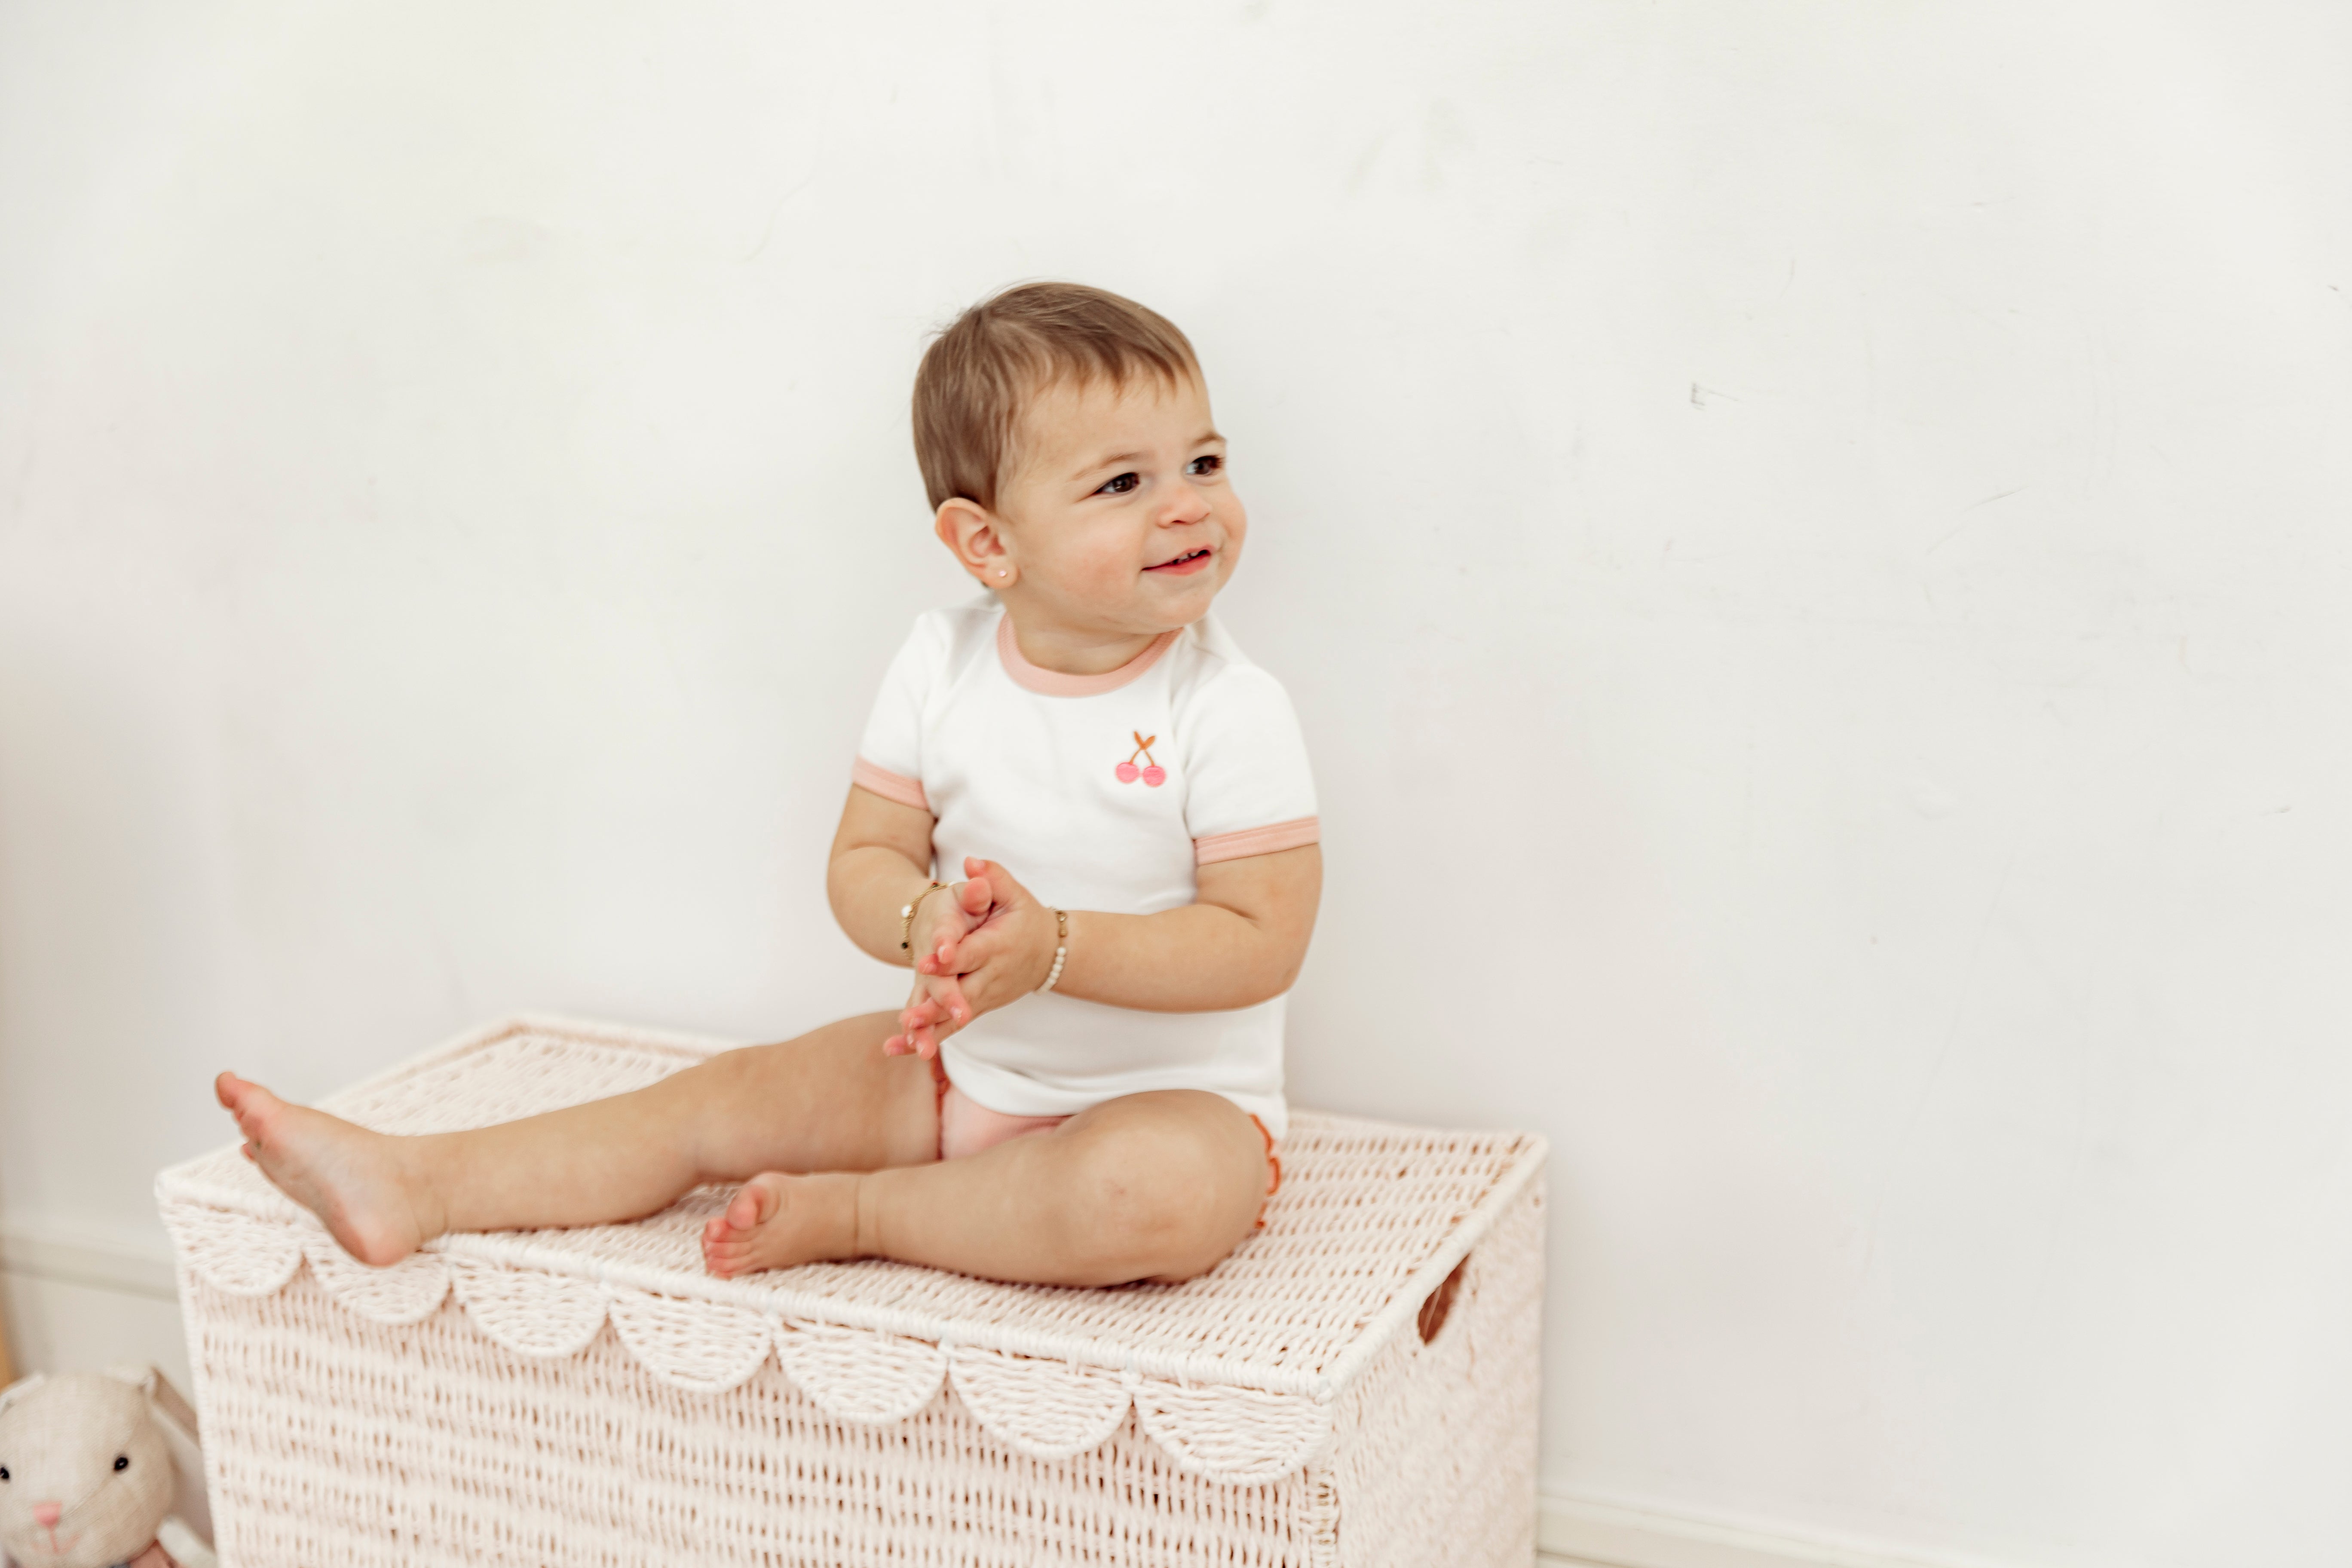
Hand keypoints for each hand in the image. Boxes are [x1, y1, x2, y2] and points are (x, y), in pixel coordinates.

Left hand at [881, 857, 1058, 1055]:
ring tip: (904, 1037)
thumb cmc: (1026, 918)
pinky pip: (951, 1028)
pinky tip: (899, 1049)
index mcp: (998, 946)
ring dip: (929, 1029)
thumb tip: (970, 861)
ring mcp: (984, 997)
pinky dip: (927, 1040)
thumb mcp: (1015, 894)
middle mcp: (991, 976)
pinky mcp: (976, 1009)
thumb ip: (993, 877)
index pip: (972, 953)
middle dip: (937, 1005)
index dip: (951, 957)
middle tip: (911, 1016)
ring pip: (955, 1018)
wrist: (1049, 954)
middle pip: (962, 993)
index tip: (929, 960)